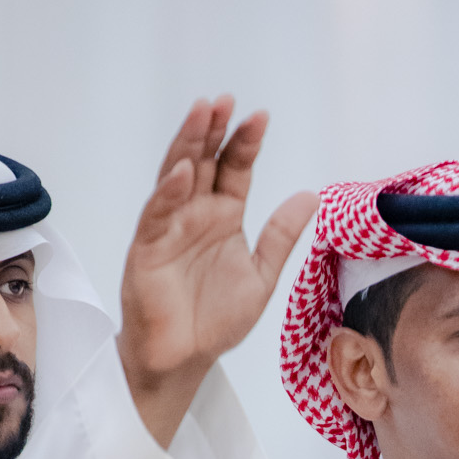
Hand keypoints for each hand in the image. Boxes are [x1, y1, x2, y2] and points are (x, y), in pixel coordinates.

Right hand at [117, 97, 318, 446]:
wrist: (185, 358)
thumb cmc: (217, 320)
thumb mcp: (262, 275)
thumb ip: (281, 236)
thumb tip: (311, 195)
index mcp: (223, 217)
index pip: (234, 170)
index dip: (245, 144)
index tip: (261, 117)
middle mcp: (195, 214)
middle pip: (204, 161)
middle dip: (214, 130)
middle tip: (226, 100)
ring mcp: (169, 227)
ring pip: (177, 176)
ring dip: (188, 145)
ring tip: (202, 113)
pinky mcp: (147, 248)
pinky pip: (158, 214)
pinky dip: (169, 192)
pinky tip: (184, 172)